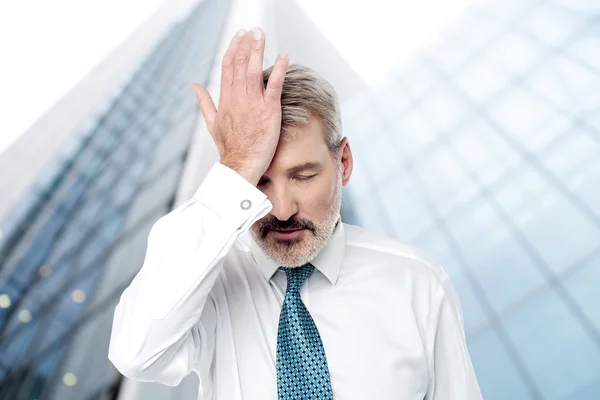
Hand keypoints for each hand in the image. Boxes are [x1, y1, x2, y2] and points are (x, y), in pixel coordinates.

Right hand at [191, 27, 289, 185]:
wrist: (240, 165)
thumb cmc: (229, 147)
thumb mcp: (212, 122)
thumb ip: (204, 102)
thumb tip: (194, 86)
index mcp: (225, 99)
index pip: (228, 68)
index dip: (234, 49)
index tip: (239, 36)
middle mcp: (238, 98)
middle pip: (240, 65)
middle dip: (246, 45)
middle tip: (252, 29)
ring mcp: (253, 104)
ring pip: (253, 71)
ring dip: (258, 51)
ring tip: (261, 34)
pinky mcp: (269, 112)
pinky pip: (274, 87)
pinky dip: (278, 70)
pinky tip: (283, 56)